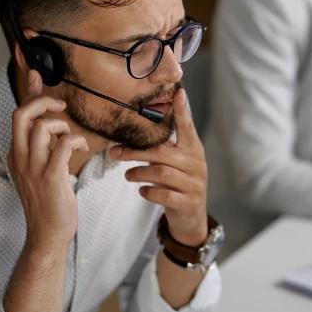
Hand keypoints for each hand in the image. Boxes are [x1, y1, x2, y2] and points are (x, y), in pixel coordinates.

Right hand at [8, 69, 88, 248]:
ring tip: (71, 139)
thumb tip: (51, 122)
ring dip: (62, 125)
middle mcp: (20, 157)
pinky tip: (81, 148)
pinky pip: (61, 146)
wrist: (47, 233)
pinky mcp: (50, 177)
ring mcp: (33, 167)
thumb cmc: (49, 199)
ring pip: (42, 127)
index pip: (18, 114)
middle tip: (61, 106)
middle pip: (22, 114)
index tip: (35, 72)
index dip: (27, 91)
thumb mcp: (41, 167)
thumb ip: (44, 143)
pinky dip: (74, 141)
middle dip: (43, 101)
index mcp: (16, 153)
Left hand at [110, 88, 208, 246]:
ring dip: (139, 172)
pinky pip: (165, 195)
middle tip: (114, 152)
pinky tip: (141, 190)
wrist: (191, 218)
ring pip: (162, 172)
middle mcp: (197, 164)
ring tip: (126, 174)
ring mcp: (195, 184)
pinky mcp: (189, 203)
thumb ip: (164, 148)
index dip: (182, 111)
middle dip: (135, 151)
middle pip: (163, 152)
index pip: (187, 127)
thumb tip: (137, 129)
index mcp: (193, 150)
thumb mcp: (176, 163)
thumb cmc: (178, 184)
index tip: (178, 93)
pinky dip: (149, 192)